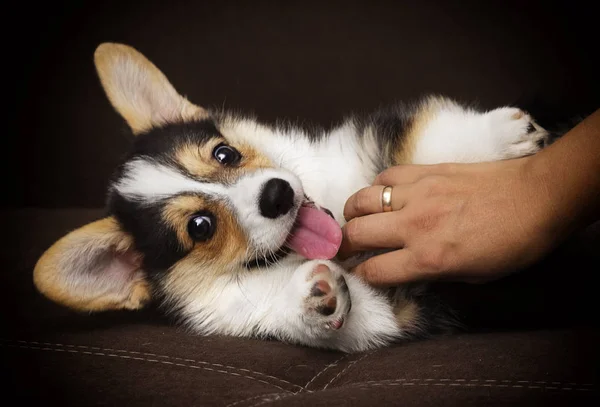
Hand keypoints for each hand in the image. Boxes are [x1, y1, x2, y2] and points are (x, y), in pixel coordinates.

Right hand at [338, 157, 555, 285]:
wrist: (537, 198)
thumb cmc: (511, 244)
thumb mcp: (473, 276)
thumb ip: (433, 273)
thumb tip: (407, 269)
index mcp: (428, 258)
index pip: (374, 270)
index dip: (356, 276)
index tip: (352, 274)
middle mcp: (414, 225)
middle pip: (356, 234)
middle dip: (343, 246)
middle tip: (343, 249)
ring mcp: (416, 194)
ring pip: (361, 200)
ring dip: (352, 214)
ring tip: (356, 220)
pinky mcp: (424, 171)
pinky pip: (385, 177)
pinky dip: (377, 188)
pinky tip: (383, 195)